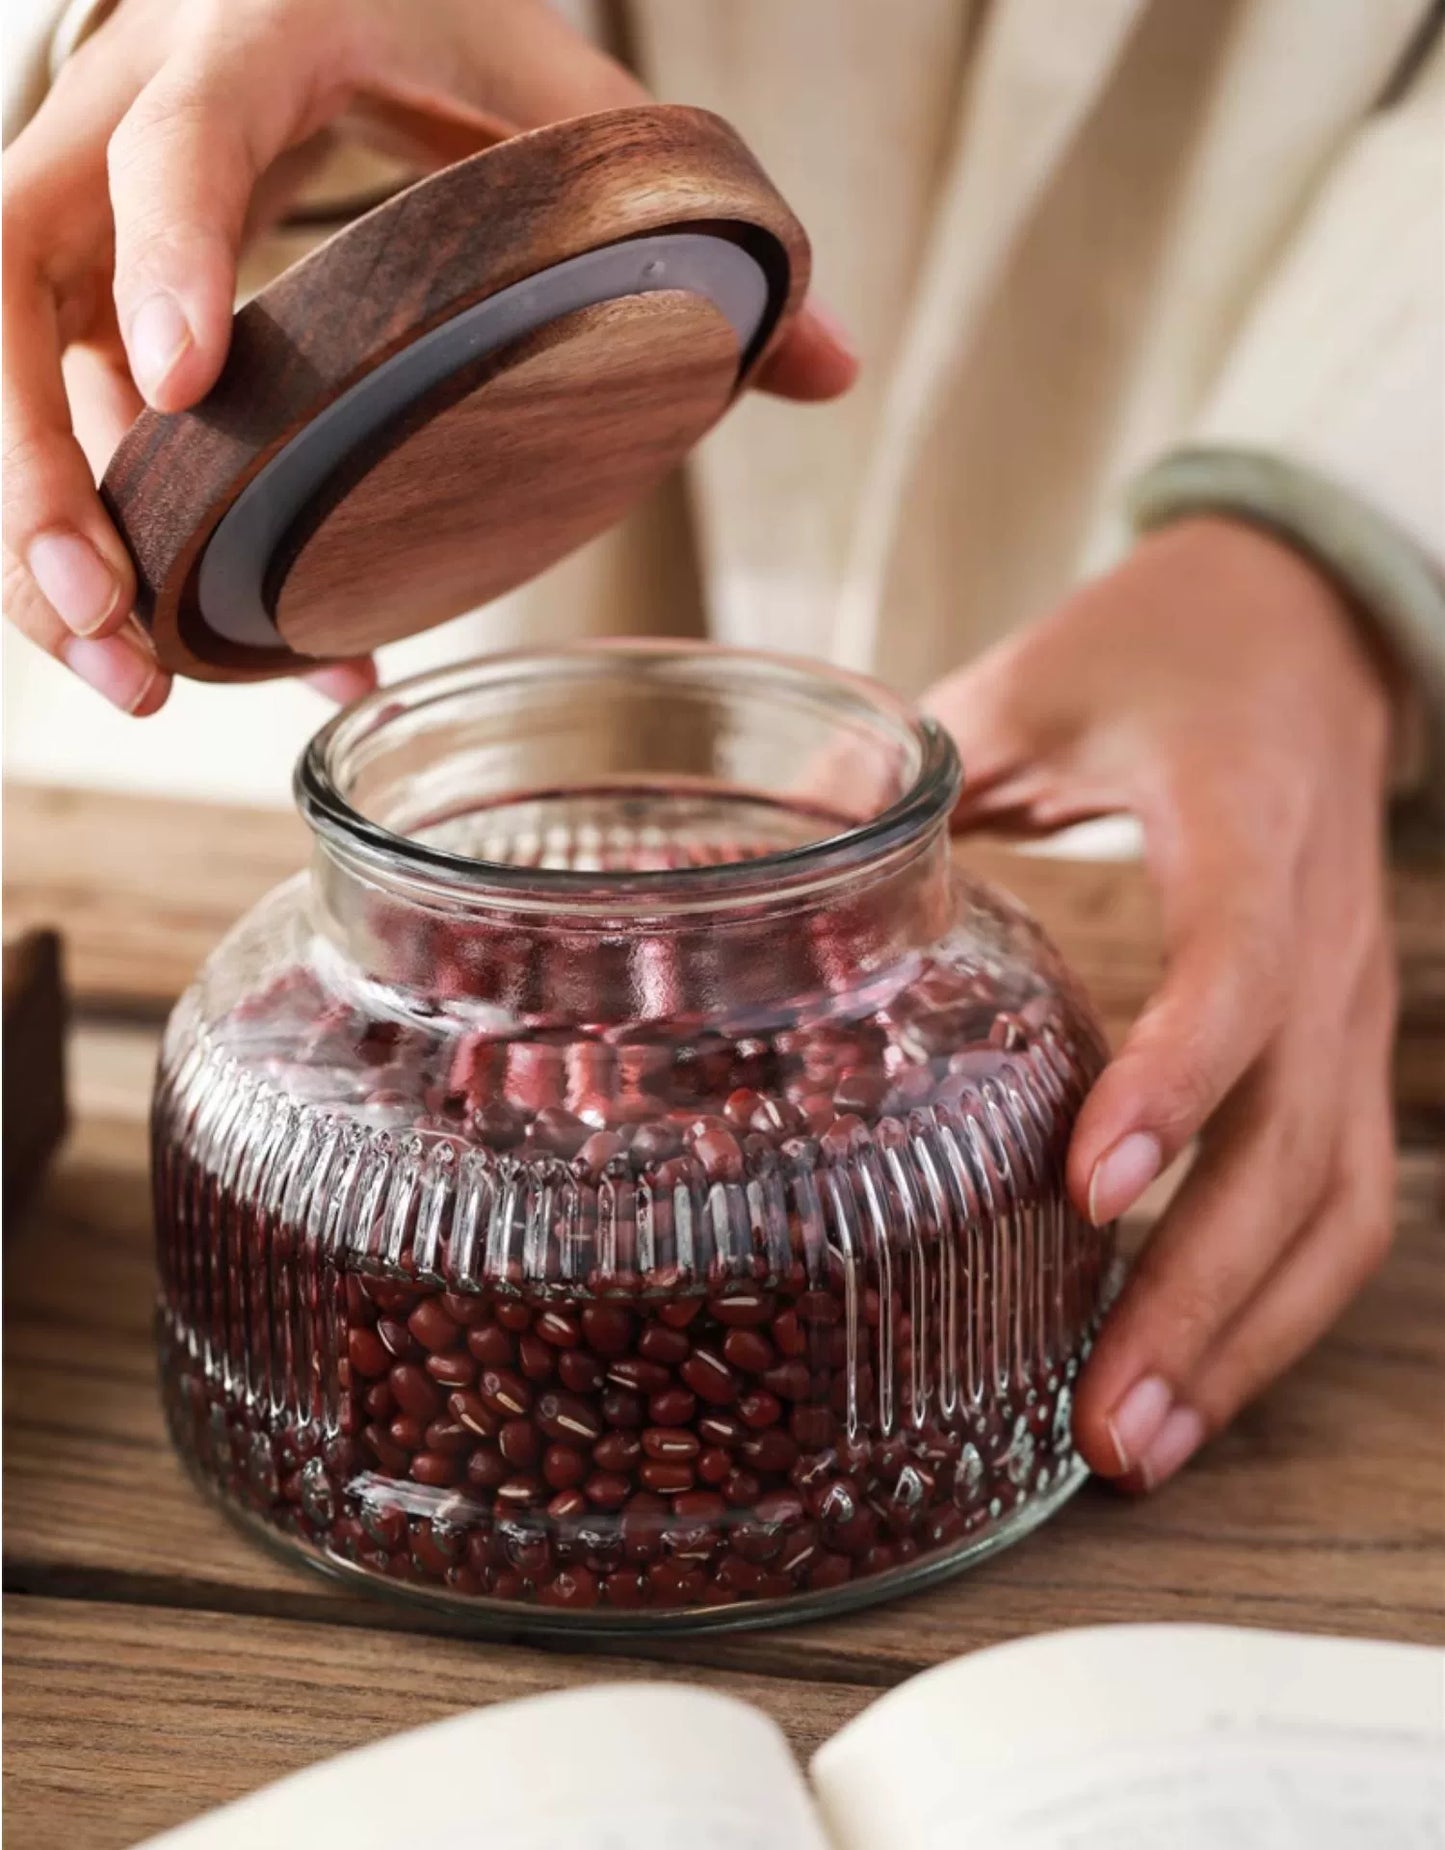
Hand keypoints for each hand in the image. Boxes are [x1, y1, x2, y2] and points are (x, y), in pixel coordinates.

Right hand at [3, 0, 856, 714]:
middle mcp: (126, 114)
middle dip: (37, 462)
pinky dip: (120, 533)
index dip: (162, 252)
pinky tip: (197, 649)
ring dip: (40, 531)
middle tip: (109, 615)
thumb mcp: (559, 95)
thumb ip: (688, 213)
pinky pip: (67, 414)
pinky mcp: (88, 289)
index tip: (175, 389)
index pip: (178, 136)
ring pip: (1, 364)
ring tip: (132, 677)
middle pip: (13, 274)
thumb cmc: (432, 18)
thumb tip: (833, 367)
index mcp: (252, 37)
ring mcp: (90, 208)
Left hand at [926, 516, 1398, 1489]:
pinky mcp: (1338, 1043)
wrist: (1307, 626)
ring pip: (1340, 1197)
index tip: (1092, 1192)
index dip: (1176, 1084)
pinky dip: (1273, 1298)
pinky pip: (1339, 1192)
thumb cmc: (1157, 650)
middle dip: (1200, 1293)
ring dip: (1247, 1336)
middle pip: (1296, 1137)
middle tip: (1101, 1427)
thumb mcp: (1027, 682)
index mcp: (1244, 822)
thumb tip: (745, 870)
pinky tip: (1189, 1373)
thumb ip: (903, 769)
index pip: (1234, 969)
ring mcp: (1348, 998)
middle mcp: (1321, 931)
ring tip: (1136, 1450)